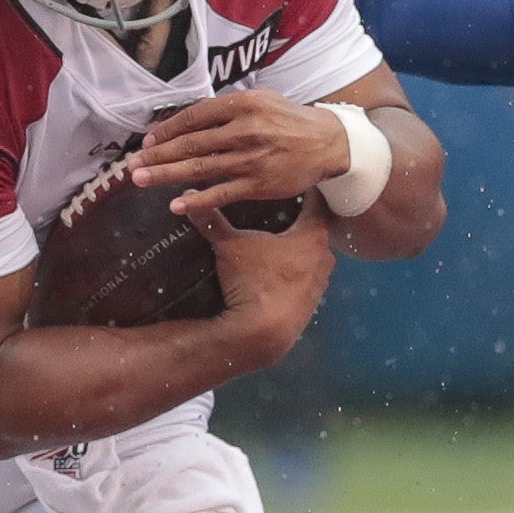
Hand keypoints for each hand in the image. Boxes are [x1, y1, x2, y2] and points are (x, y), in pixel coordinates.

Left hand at [131, 92, 353, 215]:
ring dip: (165, 175)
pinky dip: (195, 199)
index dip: (166, 130)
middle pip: (190, 144)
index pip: (194, 116)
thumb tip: (190, 119)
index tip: (148, 141)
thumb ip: (227, 109)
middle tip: (132, 165)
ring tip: (140, 180)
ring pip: (199, 168)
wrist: (328, 143)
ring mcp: (250, 159)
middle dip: (157, 155)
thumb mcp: (261, 101)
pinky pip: (220, 193)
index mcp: (242, 105)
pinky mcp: (258, 184)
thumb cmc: (290, 121)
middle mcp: (244, 130)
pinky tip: (175, 204)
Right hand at [198, 196, 332, 365]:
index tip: (297, 181)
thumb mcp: (230, 245)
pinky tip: (280, 271)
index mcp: (312, 235)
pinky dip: (297, 271)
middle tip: (284, 209)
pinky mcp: (313, 302)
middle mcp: (325, 255)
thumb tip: (188, 198)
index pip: (316, 202)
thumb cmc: (253, 280)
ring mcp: (321, 281)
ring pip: (315, 255)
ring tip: (282, 240)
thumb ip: (212, 220)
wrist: (263, 331)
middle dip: (302, 219)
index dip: (306, 190)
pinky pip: (308, 277)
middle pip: (318, 229)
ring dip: (301, 248)